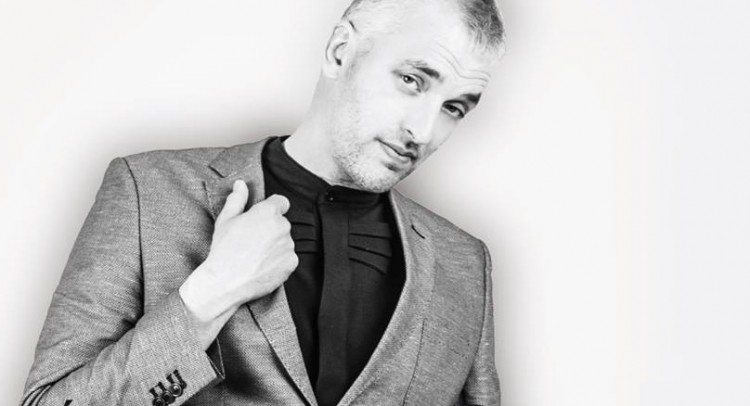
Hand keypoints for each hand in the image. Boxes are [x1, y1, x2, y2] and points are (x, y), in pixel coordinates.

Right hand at [179, 180, 297, 347]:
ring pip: (285, 241)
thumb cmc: (224, 250)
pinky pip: (288, 258)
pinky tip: (262, 265)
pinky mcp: (291, 263)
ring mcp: (289, 246)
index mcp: (268, 212)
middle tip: (252, 240)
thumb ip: (237, 199)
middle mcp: (283, 227)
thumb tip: (241, 184)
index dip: (272, 208)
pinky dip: (279, 261)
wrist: (226, 281)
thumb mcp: (226, 220)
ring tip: (255, 255)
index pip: (281, 202)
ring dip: (275, 245)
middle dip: (271, 229)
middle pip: (282, 223)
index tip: (262, 218)